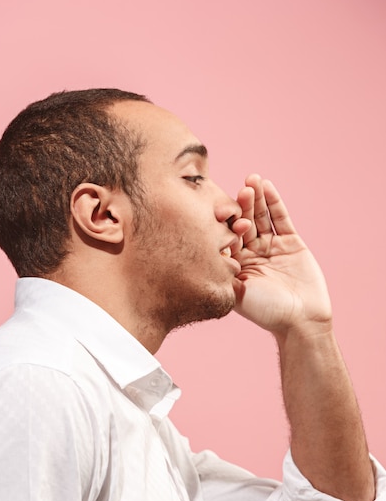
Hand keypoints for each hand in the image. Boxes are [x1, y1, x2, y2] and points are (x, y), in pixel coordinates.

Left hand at [233, 174, 331, 333]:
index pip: (226, 237)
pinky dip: (274, 203)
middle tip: (239, 191)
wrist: (301, 320)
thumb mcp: (237, 293)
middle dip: (241, 206)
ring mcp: (270, 246)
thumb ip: (223, 273)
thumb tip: (201, 253)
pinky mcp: (290, 243)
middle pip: (243, 223)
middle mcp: (250, 253)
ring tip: (251, 180)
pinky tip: (267, 186)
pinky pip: (280, 219)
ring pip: (261, 217)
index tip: (219, 210)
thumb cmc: (267, 312)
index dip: (224, 224)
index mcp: (234, 265)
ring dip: (256, 199)